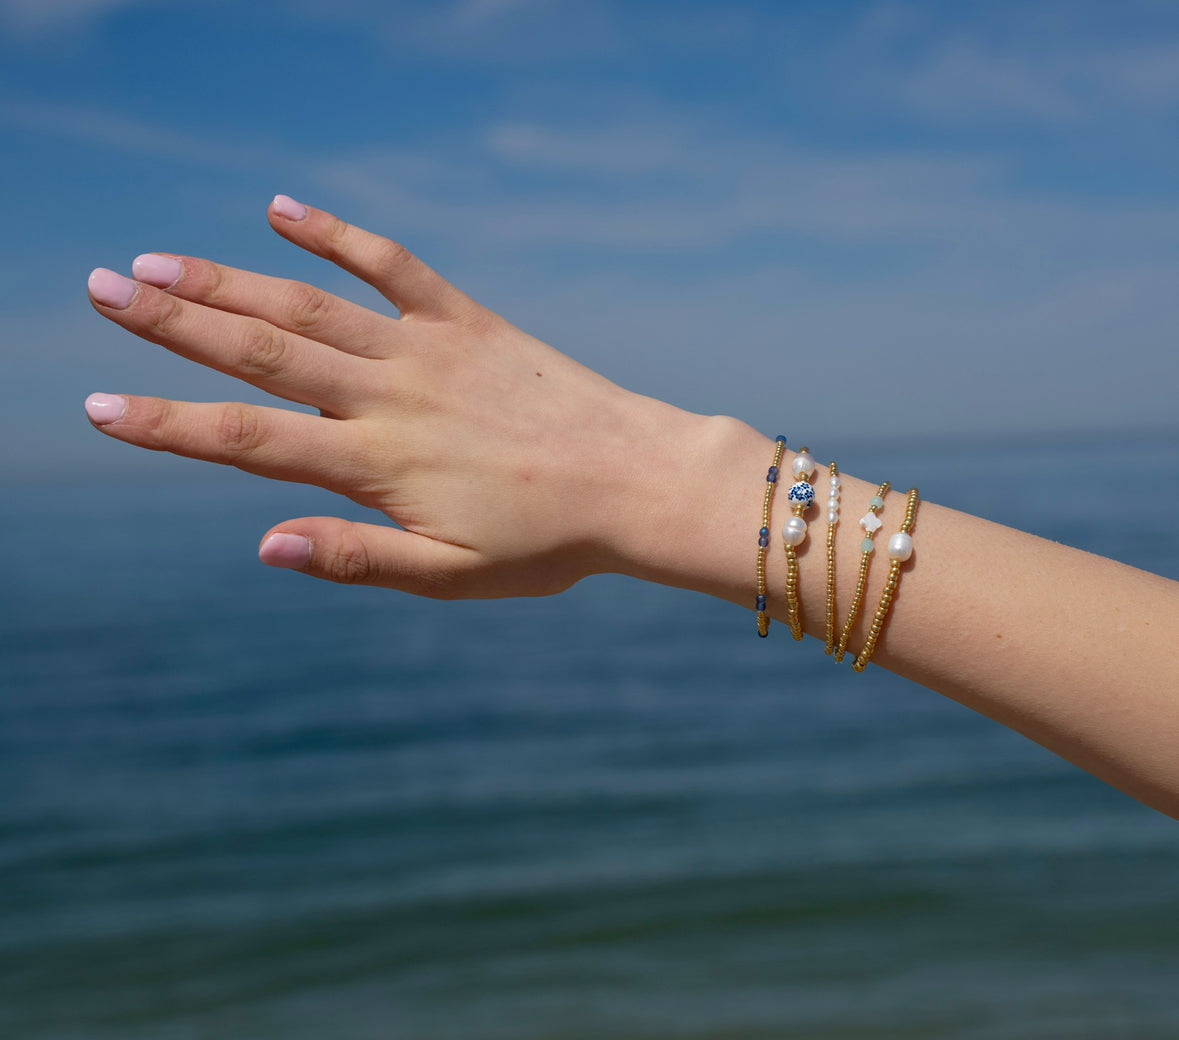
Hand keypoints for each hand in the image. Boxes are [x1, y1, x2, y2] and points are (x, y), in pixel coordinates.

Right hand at [85, 196, 702, 597]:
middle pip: (263, 353)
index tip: (100, 406)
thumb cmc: (551, 544)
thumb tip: (263, 546)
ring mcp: (430, 350)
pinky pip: (394, 267)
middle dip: (174, 324)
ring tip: (157, 262)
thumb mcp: (454, 578)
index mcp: (380, 463)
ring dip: (229, 281)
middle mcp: (392, 396)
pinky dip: (338, 237)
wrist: (638, 481)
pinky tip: (282, 210)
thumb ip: (360, 562)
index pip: (250, 440)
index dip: (168, 424)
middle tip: (101, 289)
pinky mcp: (470, 323)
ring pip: (310, 307)